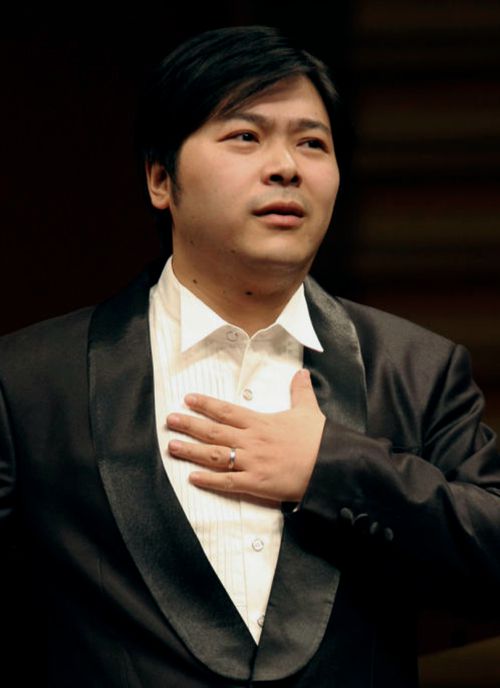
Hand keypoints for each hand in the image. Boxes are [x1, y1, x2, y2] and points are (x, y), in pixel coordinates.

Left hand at [167, 369, 325, 501]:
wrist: (330, 465)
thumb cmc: (319, 439)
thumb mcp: (308, 410)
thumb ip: (300, 391)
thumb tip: (301, 372)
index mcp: (260, 422)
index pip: (227, 411)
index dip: (205, 404)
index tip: (188, 399)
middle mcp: (251, 441)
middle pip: (214, 431)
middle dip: (190, 425)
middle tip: (170, 420)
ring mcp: (251, 462)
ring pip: (214, 455)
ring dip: (191, 450)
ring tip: (172, 446)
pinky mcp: (256, 484)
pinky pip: (227, 482)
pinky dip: (208, 480)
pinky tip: (192, 477)